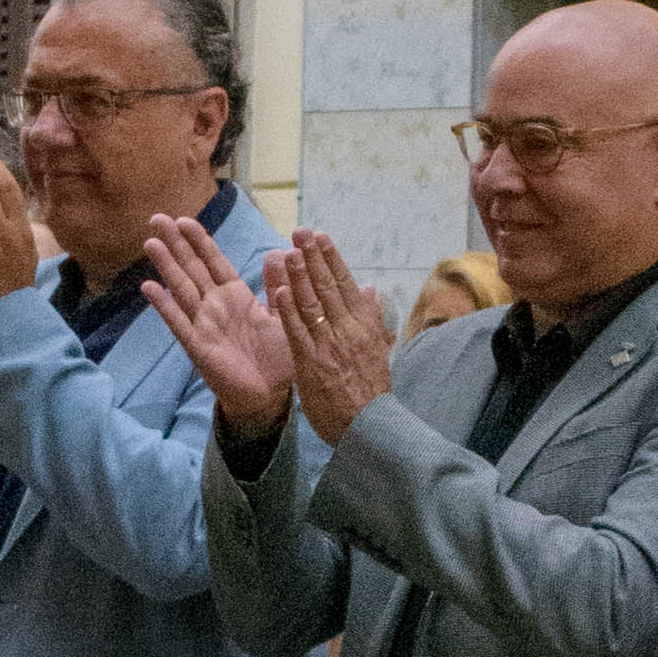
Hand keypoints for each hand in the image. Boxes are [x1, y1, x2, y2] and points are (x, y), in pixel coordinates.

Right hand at [141, 208, 295, 441]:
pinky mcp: (198, 345)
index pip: (214, 261)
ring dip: (166, 266)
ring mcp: (203, 324)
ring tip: (150, 242)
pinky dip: (164, 305)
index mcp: (236, 296)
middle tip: (157, 218)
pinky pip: (178, 322)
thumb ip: (278, 284)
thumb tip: (279, 251)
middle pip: (191, 268)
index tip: (184, 219)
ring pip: (181, 288)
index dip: (199, 240)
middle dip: (175, 243)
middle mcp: (215, 305)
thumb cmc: (277, 357)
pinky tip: (149, 287)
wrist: (270, 394)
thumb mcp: (283, 314)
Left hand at [268, 231, 395, 450]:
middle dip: (314, 257)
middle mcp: (348, 330)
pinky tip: (280, 291)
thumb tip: (373, 289)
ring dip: (300, 276)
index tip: (321, 236)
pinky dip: (289, 311)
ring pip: (313, 303)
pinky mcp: (312, 363)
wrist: (368, 425)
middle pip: (328, 287)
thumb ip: (371, 318)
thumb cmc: (370, 390)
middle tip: (301, 231)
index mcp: (364, 325)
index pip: (346, 284)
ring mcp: (329, 345)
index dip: (332, 258)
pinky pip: (298, 332)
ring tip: (290, 250)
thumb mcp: (377, 350)